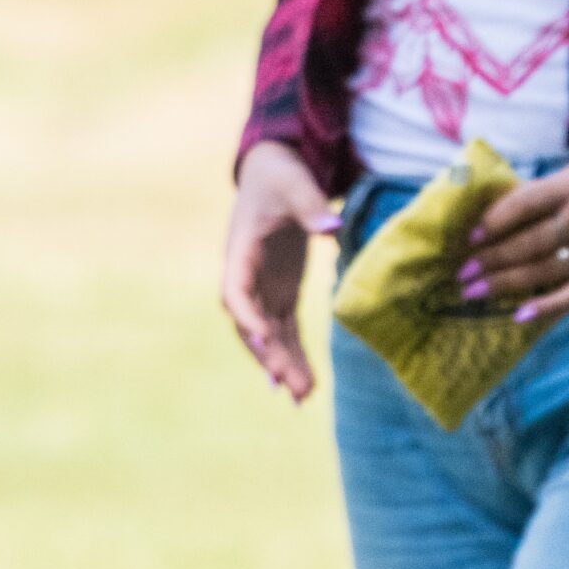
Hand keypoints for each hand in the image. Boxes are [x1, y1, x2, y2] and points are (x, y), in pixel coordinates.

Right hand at [222, 141, 340, 401]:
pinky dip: (293, 355)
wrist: (272, 171)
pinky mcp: (280, 292)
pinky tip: (304, 386)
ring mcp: (262, 287)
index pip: (236, 290)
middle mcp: (245, 276)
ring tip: (302, 397)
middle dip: (268, 353)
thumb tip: (332, 228)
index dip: (246, 314)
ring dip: (282, 364)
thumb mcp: (294, 182)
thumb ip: (311, 205)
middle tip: (287, 384)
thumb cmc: (279, 174)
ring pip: (268, 335)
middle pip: (250, 323)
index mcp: (240, 250)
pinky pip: (283, 331)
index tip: (261, 335)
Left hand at [458, 158, 568, 325]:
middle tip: (462, 275)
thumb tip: (489, 218)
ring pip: (545, 270)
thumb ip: (541, 195)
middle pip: (529, 242)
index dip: (493, 224)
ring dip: (506, 284)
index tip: (470, 240)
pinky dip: (547, 307)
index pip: (523, 205)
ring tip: (476, 292)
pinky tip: (519, 315)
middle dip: (491, 261)